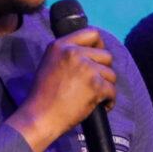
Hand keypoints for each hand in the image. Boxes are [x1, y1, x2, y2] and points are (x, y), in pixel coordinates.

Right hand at [12, 28, 117, 151]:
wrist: (39, 117)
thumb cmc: (43, 97)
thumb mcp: (49, 64)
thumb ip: (67, 55)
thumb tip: (92, 53)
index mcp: (60, 45)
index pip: (92, 33)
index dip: (100, 45)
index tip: (99, 58)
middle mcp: (73, 53)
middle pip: (106, 55)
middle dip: (104, 71)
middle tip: (97, 83)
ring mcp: (85, 68)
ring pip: (111, 74)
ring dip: (107, 86)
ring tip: (97, 97)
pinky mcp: (95, 85)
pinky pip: (112, 90)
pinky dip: (109, 101)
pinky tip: (101, 106)